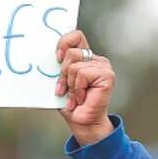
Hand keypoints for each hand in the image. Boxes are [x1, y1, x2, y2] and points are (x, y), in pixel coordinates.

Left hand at [54, 30, 114, 145]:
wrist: (82, 122)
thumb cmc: (72, 104)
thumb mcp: (60, 81)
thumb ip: (59, 66)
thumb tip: (50, 56)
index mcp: (85, 58)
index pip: (76, 36)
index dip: (64, 43)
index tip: (56, 57)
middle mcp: (95, 60)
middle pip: (72, 51)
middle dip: (62, 73)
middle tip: (64, 88)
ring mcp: (103, 66)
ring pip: (75, 64)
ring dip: (70, 84)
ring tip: (75, 95)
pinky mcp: (107, 75)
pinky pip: (83, 73)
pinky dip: (78, 88)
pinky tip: (82, 97)